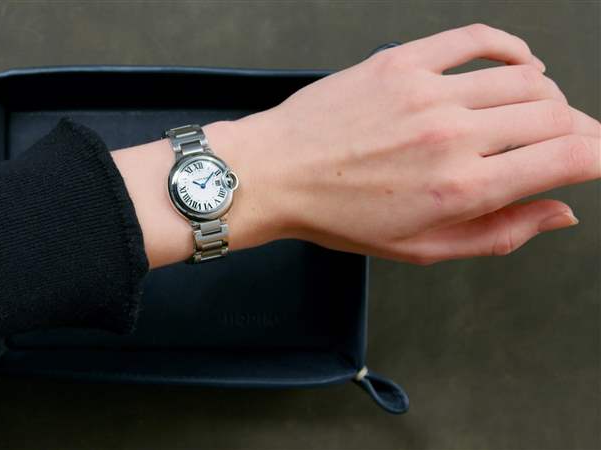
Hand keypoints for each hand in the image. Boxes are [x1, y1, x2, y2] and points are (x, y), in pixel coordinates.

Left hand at [220, 23, 599, 264]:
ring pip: (525, 79)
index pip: (570, 157)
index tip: (591, 159)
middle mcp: (453, 136)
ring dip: (545, 95)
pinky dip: (511, 47)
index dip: (596, 156)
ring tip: (536, 112)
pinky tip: (519, 62)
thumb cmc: (339, 217)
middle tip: (564, 142)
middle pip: (555, 115)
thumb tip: (561, 211)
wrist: (274, 175)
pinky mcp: (401, 61)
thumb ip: (501, 233)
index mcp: (463, 189)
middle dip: (574, 129)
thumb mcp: (423, 248)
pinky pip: (476, 38)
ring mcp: (426, 92)